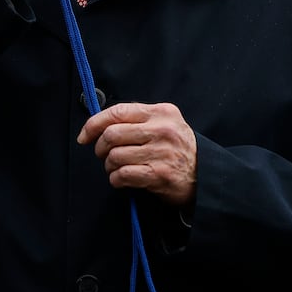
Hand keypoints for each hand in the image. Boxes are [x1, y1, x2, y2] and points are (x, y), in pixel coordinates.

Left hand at [77, 102, 196, 206]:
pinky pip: (123, 175)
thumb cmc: (179, 149)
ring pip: (115, 156)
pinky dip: (115, 179)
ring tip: (116, 168)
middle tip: (103, 154)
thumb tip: (101, 123)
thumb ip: (139, 119)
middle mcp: (162, 130)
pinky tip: (120, 179)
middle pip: (112, 134)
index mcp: (161, 112)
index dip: (94, 124)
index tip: (84, 136)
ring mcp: (161, 152)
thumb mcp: (166, 123)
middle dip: (100, 147)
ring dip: (109, 165)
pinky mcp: (159, 174)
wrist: (206, 175)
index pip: (118, 112)